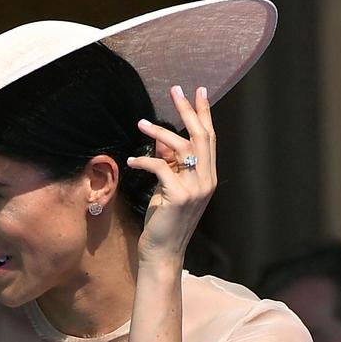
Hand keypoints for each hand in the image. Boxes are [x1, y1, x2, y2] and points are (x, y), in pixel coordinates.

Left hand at [126, 85, 216, 264]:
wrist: (162, 251)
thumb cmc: (163, 221)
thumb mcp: (167, 188)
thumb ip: (169, 165)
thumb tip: (161, 142)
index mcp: (207, 176)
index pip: (209, 138)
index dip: (204, 114)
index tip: (198, 92)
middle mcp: (206, 179)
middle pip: (200, 136)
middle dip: (188, 110)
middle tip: (176, 89)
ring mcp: (195, 188)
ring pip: (181, 148)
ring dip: (159, 133)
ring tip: (141, 123)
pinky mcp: (179, 197)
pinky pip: (161, 168)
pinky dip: (145, 161)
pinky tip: (131, 161)